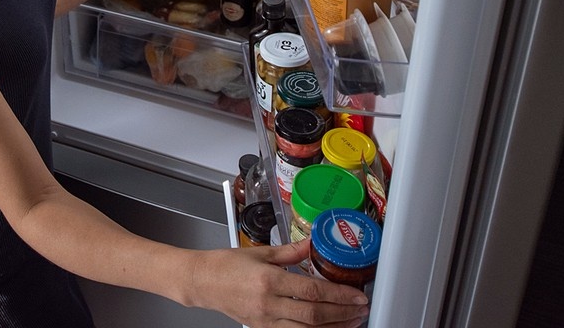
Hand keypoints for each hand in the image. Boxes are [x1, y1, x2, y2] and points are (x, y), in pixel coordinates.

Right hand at [187, 240, 369, 326]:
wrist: (202, 282)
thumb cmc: (226, 265)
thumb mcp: (260, 251)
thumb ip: (290, 251)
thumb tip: (313, 244)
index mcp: (269, 280)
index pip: (312, 291)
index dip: (339, 295)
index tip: (357, 295)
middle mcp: (268, 304)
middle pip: (313, 315)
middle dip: (342, 314)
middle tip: (361, 310)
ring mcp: (265, 321)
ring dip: (333, 327)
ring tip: (351, 322)